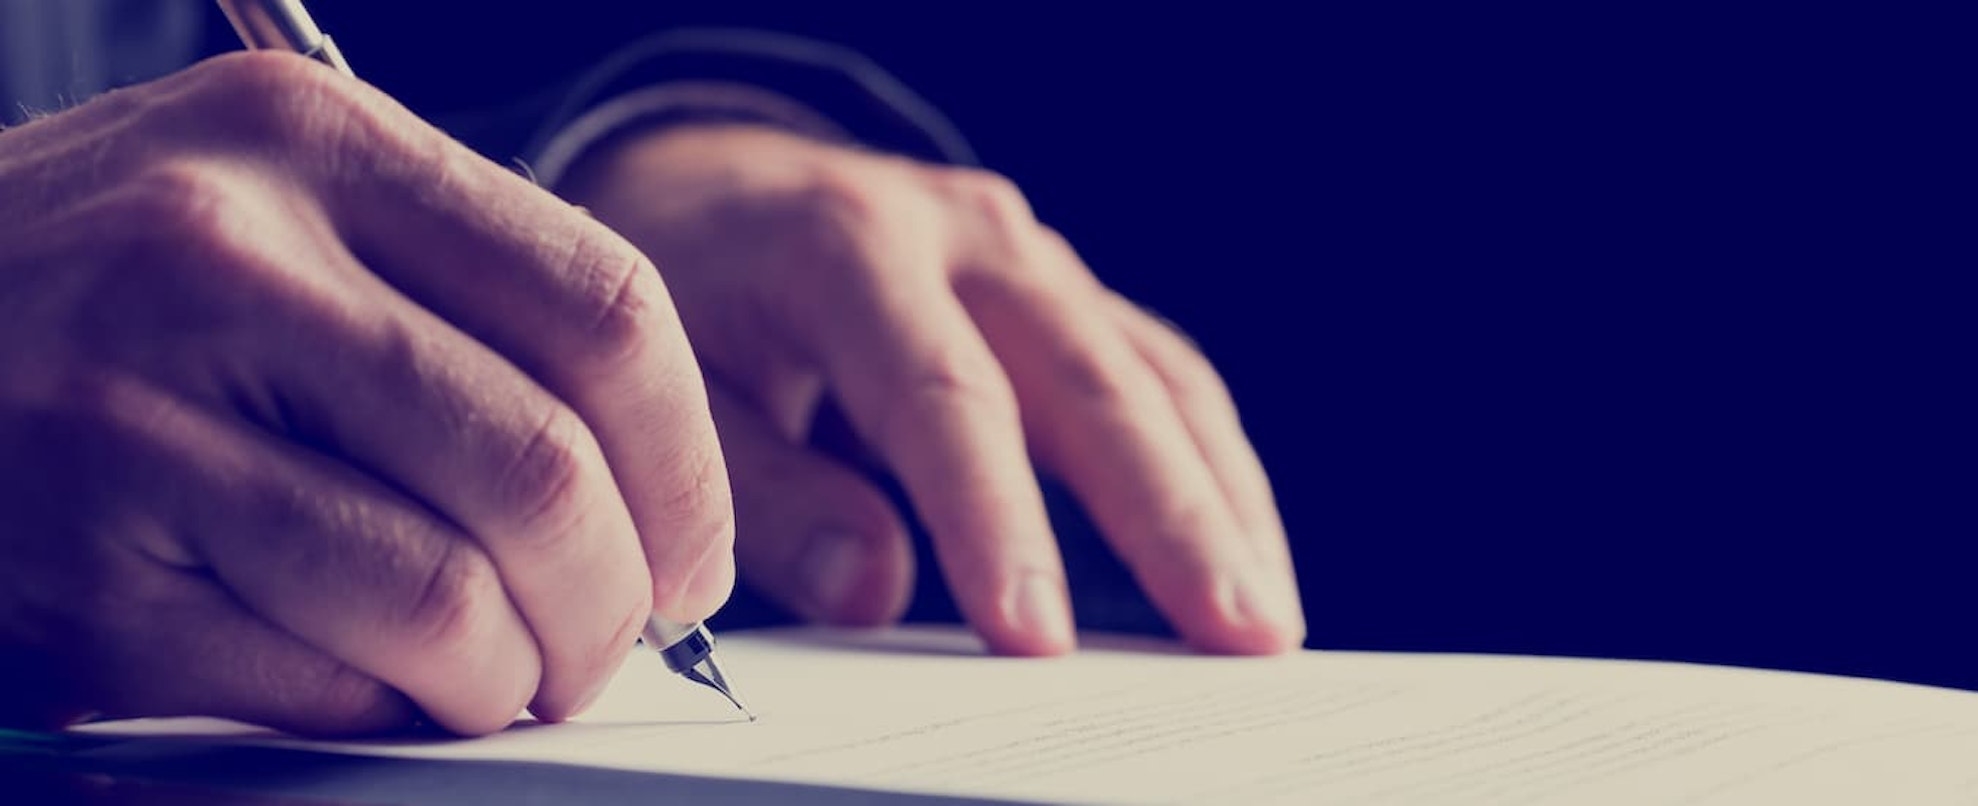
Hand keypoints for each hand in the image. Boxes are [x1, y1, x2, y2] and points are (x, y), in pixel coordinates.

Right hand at [0, 53, 732, 735]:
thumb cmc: (99, 287)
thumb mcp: (277, 210)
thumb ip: (459, 304)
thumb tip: (656, 486)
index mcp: (314, 141)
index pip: (606, 306)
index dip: (689, 462)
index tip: (691, 547)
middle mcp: (223, 256)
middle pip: (547, 469)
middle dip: (620, 598)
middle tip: (608, 641)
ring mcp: (133, 417)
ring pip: (450, 596)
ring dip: (515, 675)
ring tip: (499, 675)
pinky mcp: (80, 579)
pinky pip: (323, 682)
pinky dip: (388, 706)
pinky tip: (370, 677)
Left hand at [557, 124, 1302, 655]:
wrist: (715, 184)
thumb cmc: (687, 291)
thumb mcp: (677, 382)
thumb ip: (764, 488)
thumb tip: (874, 590)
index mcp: (849, 244)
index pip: (941, 392)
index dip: (992, 518)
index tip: (1032, 635)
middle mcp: (966, 236)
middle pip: (1090, 378)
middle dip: (1168, 517)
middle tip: (1226, 633)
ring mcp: (1034, 261)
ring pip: (1153, 377)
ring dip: (1216, 502)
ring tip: (1262, 622)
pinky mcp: (1070, 299)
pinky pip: (1164, 379)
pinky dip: (1211, 471)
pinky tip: (1243, 557)